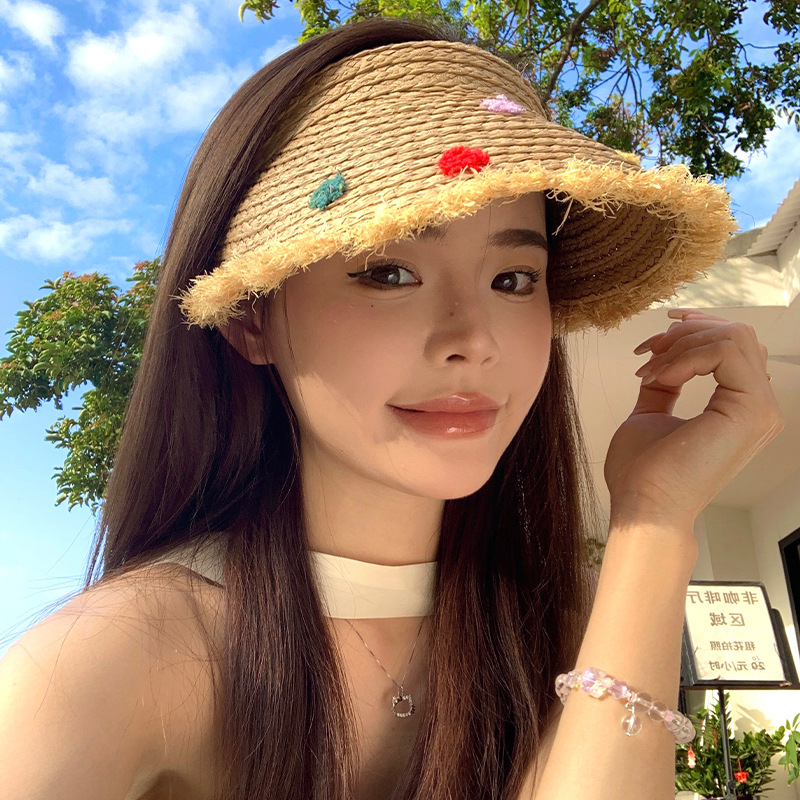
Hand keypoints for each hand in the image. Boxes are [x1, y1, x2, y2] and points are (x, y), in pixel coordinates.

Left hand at [604, 309, 783, 536]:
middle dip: (684, 333)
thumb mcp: (652, 413)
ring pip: (733, 337)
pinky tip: (659, 376)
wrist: (644, 506)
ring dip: (681, 344)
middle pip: (736, 334)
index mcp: (740, 408)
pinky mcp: (750, 410)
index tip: (650, 344)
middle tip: (647, 353)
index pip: (733, 346)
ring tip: (649, 370)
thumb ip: (664, 384)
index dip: (691, 331)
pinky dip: (684, 355)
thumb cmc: (645, 474)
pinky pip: (725, 351)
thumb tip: (659, 358)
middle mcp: (758, 407)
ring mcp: (759, 409)